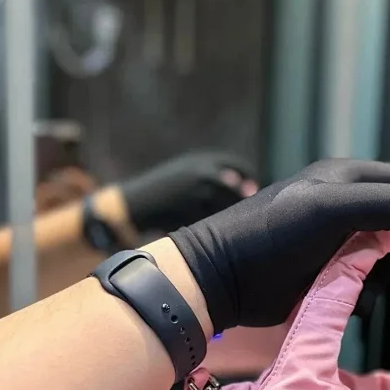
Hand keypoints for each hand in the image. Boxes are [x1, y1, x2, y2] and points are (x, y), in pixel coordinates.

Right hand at [121, 151, 255, 233]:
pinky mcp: (193, 213)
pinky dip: (219, 225)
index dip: (249, 177)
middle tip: (248, 208)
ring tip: (232, 220)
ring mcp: (198, 194)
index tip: (253, 189)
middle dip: (244, 199)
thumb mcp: (185, 171)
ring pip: (228, 206)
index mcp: (201, 160)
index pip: (238, 164)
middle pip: (236, 188)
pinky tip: (217, 229)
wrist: (136, 202)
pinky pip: (215, 221)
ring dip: (233, 213)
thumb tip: (243, 186)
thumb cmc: (165, 188)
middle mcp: (202, 174)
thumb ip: (212, 174)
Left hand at [169, 160, 389, 331]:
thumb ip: (389, 206)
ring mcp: (335, 241)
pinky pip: (366, 280)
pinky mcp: (325, 272)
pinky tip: (367, 307)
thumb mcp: (332, 210)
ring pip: (388, 254)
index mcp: (347, 179)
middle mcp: (344, 205)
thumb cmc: (272, 235)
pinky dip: (374, 293)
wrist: (223, 277)